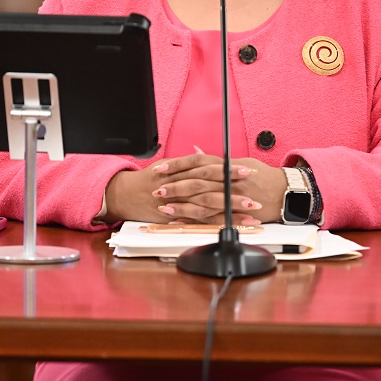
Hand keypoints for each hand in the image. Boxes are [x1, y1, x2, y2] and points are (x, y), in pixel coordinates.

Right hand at [106, 152, 261, 224]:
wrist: (125, 194)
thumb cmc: (148, 179)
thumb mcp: (168, 165)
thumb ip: (188, 162)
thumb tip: (203, 155)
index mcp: (182, 170)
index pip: (209, 169)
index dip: (228, 171)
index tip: (246, 171)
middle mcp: (180, 186)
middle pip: (211, 188)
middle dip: (234, 192)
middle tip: (254, 194)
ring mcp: (178, 203)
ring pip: (208, 207)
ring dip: (230, 210)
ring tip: (250, 213)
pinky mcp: (175, 218)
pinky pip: (198, 222)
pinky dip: (216, 224)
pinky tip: (232, 226)